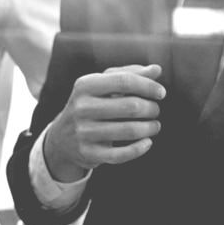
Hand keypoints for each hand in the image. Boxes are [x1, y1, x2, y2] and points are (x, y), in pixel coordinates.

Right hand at [41, 64, 164, 182]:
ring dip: (150, 128)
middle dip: (151, 108)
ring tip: (154, 125)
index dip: (148, 86)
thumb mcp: (102, 85)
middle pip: (131, 106)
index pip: (124, 81)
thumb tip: (157, 70)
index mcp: (85, 85)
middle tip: (155, 110)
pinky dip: (140, 148)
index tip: (161, 93)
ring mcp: (84, 132)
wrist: (62, 137)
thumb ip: (129, 74)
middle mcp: (82, 107)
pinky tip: (147, 142)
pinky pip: (121, 154)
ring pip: (130, 130)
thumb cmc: (90, 104)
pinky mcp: (89, 153)